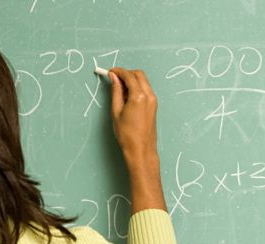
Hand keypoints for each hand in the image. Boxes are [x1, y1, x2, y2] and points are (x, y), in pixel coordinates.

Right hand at [108, 67, 165, 212]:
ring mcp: (153, 100)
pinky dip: (136, 87)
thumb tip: (114, 78)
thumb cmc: (127, 134)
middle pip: (138, 75)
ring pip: (143, 81)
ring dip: (132, 80)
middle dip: (126, 73)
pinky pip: (145, 89)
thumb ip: (116, 91)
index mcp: (139, 96)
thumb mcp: (116, 111)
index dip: (118, 71)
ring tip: (119, 90)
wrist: (140, 149)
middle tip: (114, 79)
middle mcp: (149, 96)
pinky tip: (127, 97)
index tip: (110, 72)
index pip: (129, 76)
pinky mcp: (154, 105)